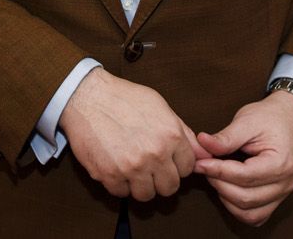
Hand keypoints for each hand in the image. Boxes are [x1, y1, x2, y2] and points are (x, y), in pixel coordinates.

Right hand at [58, 69, 208, 200]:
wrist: (89, 97)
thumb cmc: (124, 98)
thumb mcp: (161, 107)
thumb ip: (184, 132)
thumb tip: (203, 152)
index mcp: (171, 136)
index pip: (188, 168)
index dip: (177, 165)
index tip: (167, 160)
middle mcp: (154, 154)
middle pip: (170, 187)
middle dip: (162, 179)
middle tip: (151, 168)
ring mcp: (132, 167)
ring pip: (147, 195)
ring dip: (141, 185)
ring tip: (134, 169)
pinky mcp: (110, 175)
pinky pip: (122, 194)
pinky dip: (120, 185)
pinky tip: (117, 168)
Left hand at [193, 90, 292, 226]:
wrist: (289, 118)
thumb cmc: (270, 118)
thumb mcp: (246, 121)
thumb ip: (225, 137)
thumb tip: (202, 143)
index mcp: (280, 163)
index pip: (244, 176)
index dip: (218, 171)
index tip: (201, 162)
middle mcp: (285, 183)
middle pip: (245, 198)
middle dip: (219, 184)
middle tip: (205, 168)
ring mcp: (283, 194)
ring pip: (249, 213)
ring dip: (227, 199)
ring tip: (216, 177)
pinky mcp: (277, 199)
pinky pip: (256, 216)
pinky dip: (238, 209)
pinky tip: (228, 190)